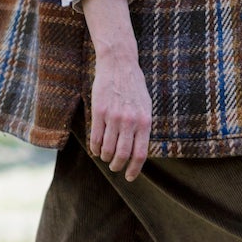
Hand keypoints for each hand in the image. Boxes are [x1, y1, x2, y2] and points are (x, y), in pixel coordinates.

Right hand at [80, 0, 151, 180]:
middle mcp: (130, 121)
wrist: (119, 64)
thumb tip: (139, 151)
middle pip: (122, 155)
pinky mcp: (98, 112)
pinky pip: (95, 138)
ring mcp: (113, 117)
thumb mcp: (146, 106)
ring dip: (105, 157)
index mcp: (144, 121)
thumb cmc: (134, 86)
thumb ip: (143, 127)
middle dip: (117, 166)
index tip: (129, 177)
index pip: (140, 154)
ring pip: (107, 148)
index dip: (134, 170)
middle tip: (114, 168)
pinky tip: (96, 149)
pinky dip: (95, 148)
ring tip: (105, 157)